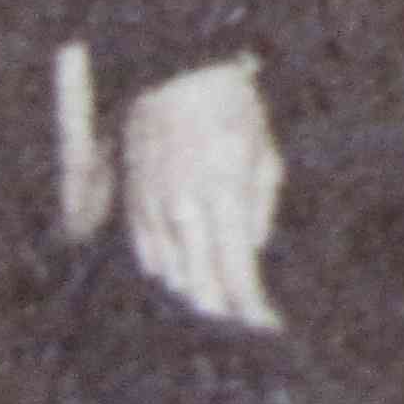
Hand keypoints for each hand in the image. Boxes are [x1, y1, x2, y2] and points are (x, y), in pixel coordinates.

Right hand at [123, 57, 284, 332]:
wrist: (177, 75)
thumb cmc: (233, 111)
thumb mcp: (265, 155)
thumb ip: (259, 211)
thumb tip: (250, 254)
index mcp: (224, 197)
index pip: (238, 276)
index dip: (254, 311)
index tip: (269, 328)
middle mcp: (184, 212)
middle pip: (203, 289)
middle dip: (229, 313)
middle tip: (250, 322)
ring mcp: (153, 211)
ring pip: (175, 279)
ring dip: (201, 295)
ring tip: (225, 305)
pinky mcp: (133, 207)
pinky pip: (151, 259)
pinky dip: (172, 273)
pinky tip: (190, 276)